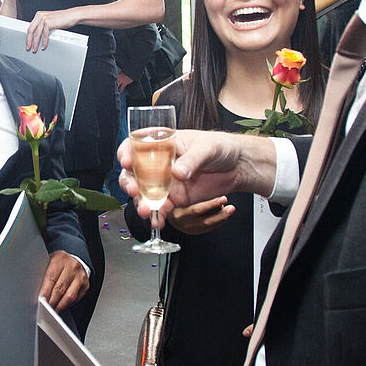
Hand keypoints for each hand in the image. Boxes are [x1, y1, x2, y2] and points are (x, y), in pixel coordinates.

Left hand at [25, 9, 76, 51]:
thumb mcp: (50, 21)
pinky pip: (45, 35)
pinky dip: (44, 42)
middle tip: (28, 48)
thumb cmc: (63, 19)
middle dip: (29, 40)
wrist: (72, 15)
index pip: (30, 27)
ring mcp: (44, 19)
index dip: (28, 36)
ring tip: (35, 49)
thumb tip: (37, 35)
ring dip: (36, 43)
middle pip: (31, 30)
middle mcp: (40, 16)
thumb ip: (43, 25)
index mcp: (39, 15)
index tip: (28, 43)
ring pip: (37, 34)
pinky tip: (44, 46)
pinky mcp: (49, 23)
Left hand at [39, 250, 88, 310]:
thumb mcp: (49, 262)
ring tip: (52, 310)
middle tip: (44, 309)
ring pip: (70, 296)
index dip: (45, 292)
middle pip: (60, 289)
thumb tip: (38, 292)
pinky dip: (67, 305)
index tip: (40, 300)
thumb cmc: (58, 263)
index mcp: (60, 260)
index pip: (51, 278)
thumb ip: (43, 275)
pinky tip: (61, 306)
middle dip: (51, 302)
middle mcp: (72, 267)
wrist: (74, 259)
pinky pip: (76, 299)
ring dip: (60, 306)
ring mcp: (81, 277)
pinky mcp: (86, 286)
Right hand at [118, 129, 275, 228]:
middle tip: (134, 190)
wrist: (238, 167)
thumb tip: (177, 173)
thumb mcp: (207, 147)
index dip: (126, 152)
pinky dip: (156, 216)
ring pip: (143, 192)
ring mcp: (165, 181)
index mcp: (162, 143)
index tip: (126, 161)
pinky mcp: (174, 198)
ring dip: (140, 202)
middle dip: (129, 182)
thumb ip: (192, 160)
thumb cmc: (221, 147)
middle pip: (133, 171)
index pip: (135, 144)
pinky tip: (157, 222)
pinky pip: (160, 207)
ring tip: (145, 211)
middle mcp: (158, 163)